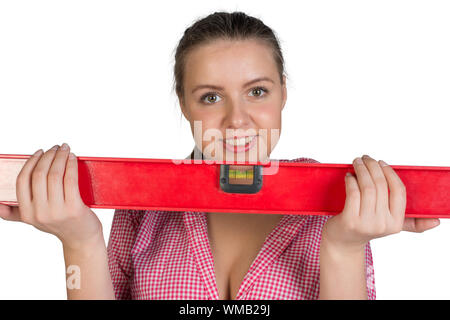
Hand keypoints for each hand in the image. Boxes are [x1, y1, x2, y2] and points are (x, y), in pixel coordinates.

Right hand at [0, 143, 102, 248]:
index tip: (40, 152)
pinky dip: (71, 165)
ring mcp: (57, 211)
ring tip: (65, 149)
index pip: (22, 181)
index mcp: (26, 213)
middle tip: (56, 147)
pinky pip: (70, 180)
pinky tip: (73, 158)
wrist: (81, 239)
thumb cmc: (60, 225)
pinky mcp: (74, 208)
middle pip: (39, 175)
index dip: (30, 162)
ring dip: (60, 157)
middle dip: (48, 156)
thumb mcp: (34, 221)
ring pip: (55, 175)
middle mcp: (39, 213)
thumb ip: (15, 213)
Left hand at [322, 154, 437, 252]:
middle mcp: (383, 224)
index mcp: (396, 222)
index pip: (399, 191)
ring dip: (361, 170)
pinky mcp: (350, 220)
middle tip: (366, 158)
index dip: (390, 173)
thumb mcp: (389, 226)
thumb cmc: (365, 227)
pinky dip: (351, 180)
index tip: (381, 162)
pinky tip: (349, 176)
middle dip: (373, 167)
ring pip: (367, 187)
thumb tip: (437, 221)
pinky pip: (353, 193)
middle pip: (381, 186)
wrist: (343, 242)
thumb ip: (412, 222)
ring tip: (357, 162)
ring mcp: (366, 223)